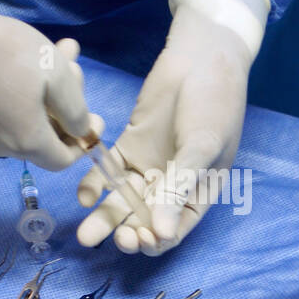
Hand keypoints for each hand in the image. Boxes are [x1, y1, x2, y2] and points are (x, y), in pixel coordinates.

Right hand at [0, 0, 95, 169]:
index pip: (64, 161)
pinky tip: (26, 61)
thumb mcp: (57, 74)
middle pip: (46, 137)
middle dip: (66, 104)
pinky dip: (23, 93)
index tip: (92, 114)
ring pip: (27, 121)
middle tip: (74, 65)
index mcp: (28, 143)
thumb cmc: (8, 53)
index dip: (83, 141)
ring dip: (47, 92)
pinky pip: (5, 113)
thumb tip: (81, 132)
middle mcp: (3, 147)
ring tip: (58, 52)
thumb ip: (76, 110)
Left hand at [76, 0, 269, 255]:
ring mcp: (149, 166)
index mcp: (198, 194)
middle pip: (144, 221)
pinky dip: (96, 185)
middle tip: (110, 238)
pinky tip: (84, 195)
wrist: (200, 57)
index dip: (154, 241)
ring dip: (105, 219)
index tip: (138, 237)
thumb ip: (178, 189)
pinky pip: (107, 172)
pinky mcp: (129, 145)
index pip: (173, 231)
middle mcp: (171, 187)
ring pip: (122, 202)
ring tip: (85, 234)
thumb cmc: (214, 104)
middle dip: (126, 234)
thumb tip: (160, 234)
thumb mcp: (201, 148)